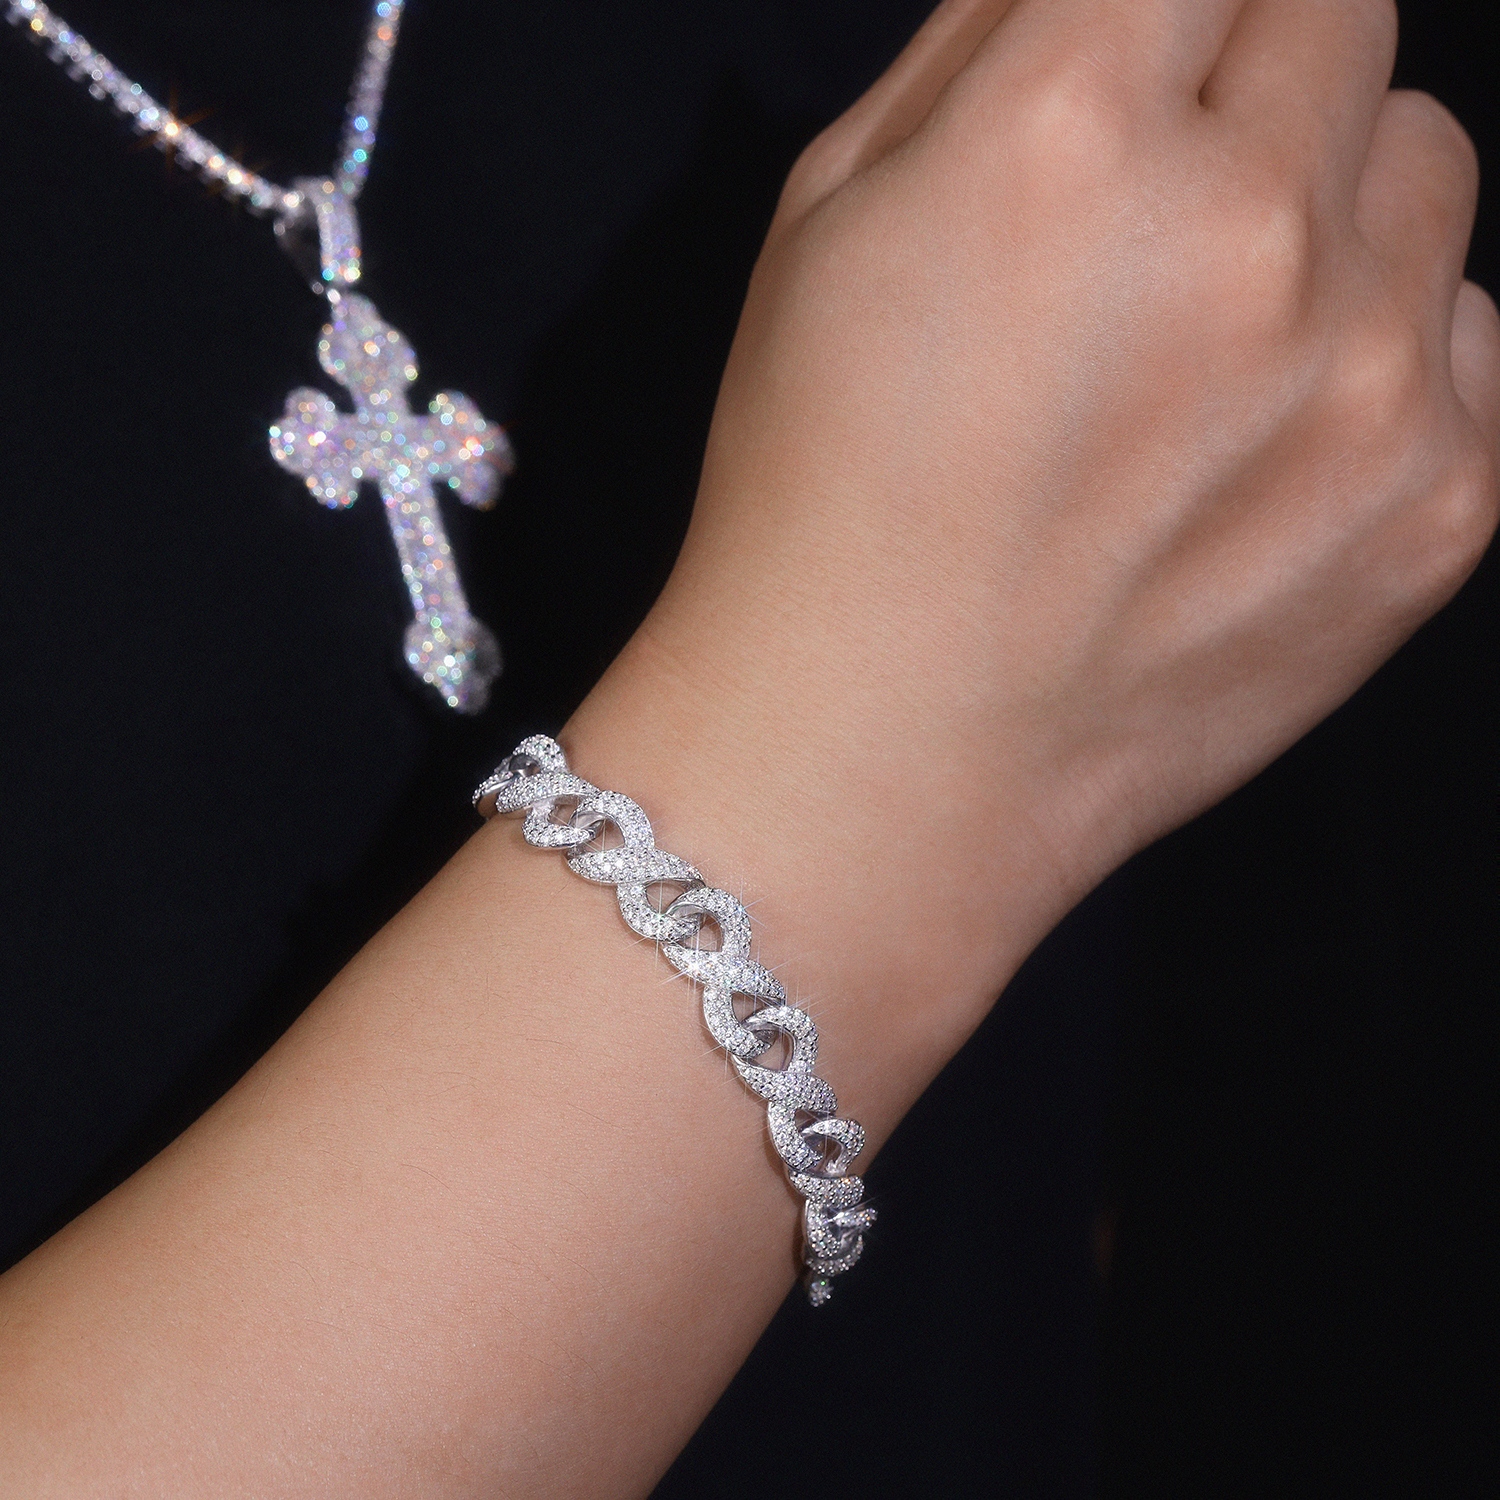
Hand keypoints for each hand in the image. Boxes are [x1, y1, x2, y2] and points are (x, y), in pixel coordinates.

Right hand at [576, 0, 1499, 1082]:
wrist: (884, 758)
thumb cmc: (821, 496)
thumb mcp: (826, 223)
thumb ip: (980, 46)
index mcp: (1067, 133)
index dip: (1170, 4)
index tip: (1159, 51)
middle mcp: (1246, 231)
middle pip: (1344, 14)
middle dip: (1251, 73)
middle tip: (1161, 199)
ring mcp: (1364, 380)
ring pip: (1424, 168)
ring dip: (1330, 208)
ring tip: (1209, 339)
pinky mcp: (1438, 508)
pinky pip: (1464, 339)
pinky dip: (1371, 358)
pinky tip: (1249, 452)